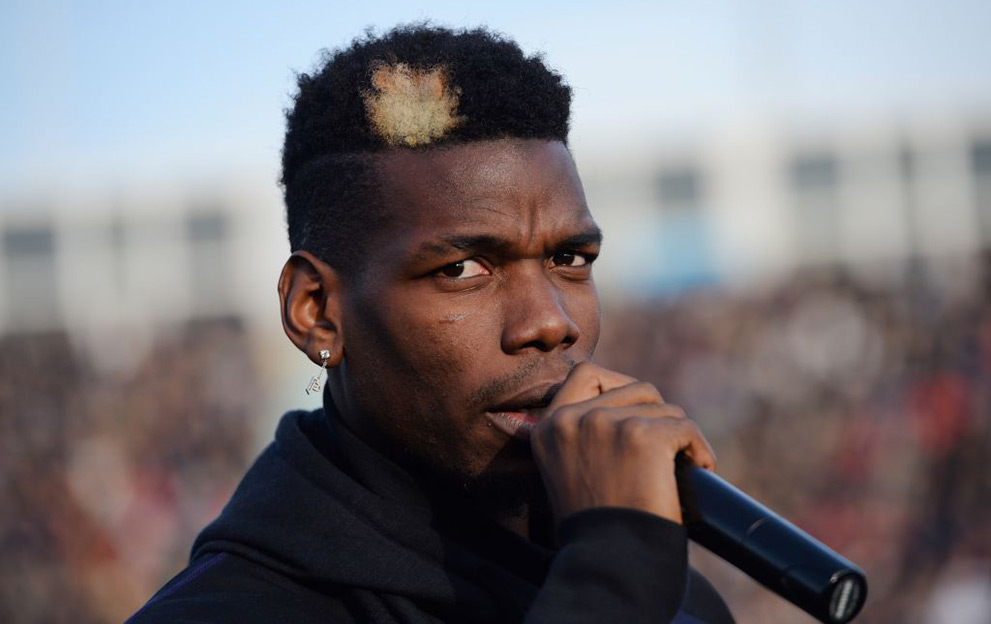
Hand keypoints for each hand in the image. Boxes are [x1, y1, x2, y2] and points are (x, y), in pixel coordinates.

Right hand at [530, 362, 714, 524]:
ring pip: (664, 407)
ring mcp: (606, 424)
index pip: (585, 373)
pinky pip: (686, 427)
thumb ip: (581, 436)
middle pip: (635, 387)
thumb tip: (629, 403)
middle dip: (656, 413)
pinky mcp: (642, 436)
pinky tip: (699, 469)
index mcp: (548, 427)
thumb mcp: (568, 472)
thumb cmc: (597, 530)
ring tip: (679, 465)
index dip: (618, 384)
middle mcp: (572, 419)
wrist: (610, 565)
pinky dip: (699, 449)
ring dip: (677, 434)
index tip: (636, 413)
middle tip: (665, 446)